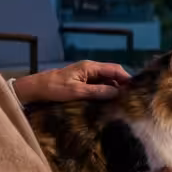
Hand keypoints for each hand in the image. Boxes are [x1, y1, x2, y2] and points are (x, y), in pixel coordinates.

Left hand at [11, 61, 131, 104]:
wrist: (35, 89)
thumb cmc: (53, 88)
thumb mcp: (76, 91)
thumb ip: (97, 91)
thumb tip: (117, 92)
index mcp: (90, 67)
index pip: (115, 69)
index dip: (127, 78)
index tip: (136, 90)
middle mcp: (90, 69)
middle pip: (112, 75)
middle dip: (122, 86)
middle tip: (130, 99)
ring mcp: (86, 76)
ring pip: (106, 82)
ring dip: (113, 91)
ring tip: (121, 104)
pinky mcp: (82, 84)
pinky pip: (98, 87)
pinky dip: (105, 94)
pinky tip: (108, 104)